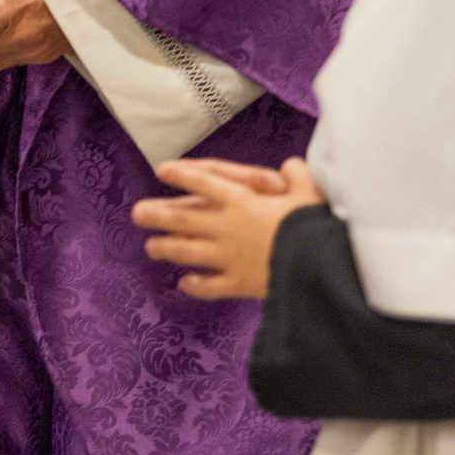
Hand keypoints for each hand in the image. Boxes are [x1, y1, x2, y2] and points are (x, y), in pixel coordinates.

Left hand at [131, 157, 322, 299]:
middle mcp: (226, 226)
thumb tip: (290, 167)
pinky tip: (184, 284)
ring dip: (166, 248)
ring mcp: (228, 257)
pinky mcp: (237, 284)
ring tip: (150, 246)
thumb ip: (296, 174)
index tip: (161, 170)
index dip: (181, 175)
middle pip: (183, 218)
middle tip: (136, 213)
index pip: (204, 182)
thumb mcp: (309, 189)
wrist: (318, 266)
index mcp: (240, 199)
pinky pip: (209, 287)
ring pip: (187, 252)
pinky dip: (195, 286)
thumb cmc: (313, 223)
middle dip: (157, 215)